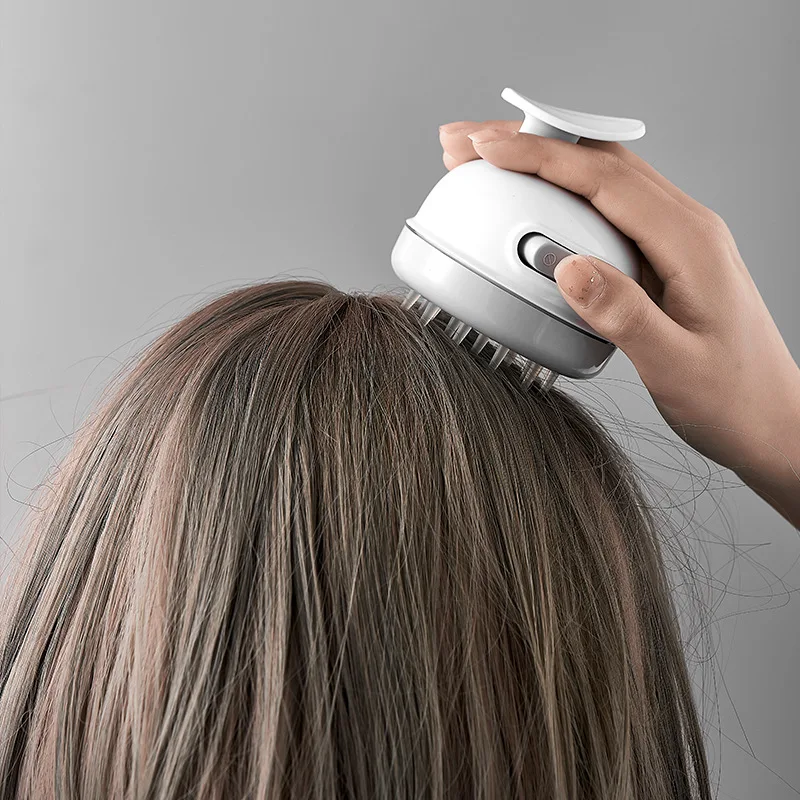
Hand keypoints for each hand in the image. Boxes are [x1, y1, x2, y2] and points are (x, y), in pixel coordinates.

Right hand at [439, 120, 799, 526]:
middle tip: (467, 145)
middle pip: (598, 161)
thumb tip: (567, 269)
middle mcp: (682, 227)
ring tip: (486, 165)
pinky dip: (560, 196)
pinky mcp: (660, 259)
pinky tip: (531, 208)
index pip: (604, 179)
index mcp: (688, 241)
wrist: (770, 419)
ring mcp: (672, 240)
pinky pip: (604, 209)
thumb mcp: (677, 365)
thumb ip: (623, 314)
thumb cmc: (733, 398)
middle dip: (528, 144)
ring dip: (542, 163)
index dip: (540, 157)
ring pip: (600, 179)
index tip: (487, 151)